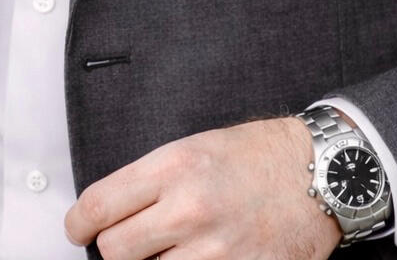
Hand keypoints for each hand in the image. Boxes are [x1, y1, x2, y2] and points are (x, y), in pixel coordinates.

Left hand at [63, 114, 341, 259]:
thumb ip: (152, 181)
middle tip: (127, 243)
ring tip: (167, 250)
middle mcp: (189, 209)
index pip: (99, 206)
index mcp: (174, 167)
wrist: (317, 173)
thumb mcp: (196, 147)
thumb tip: (110, 214)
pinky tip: (191, 259)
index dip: (79, 224)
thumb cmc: (257, 156)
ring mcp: (214, 250)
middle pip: (115, 251)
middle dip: (115, 248)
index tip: (79, 229)